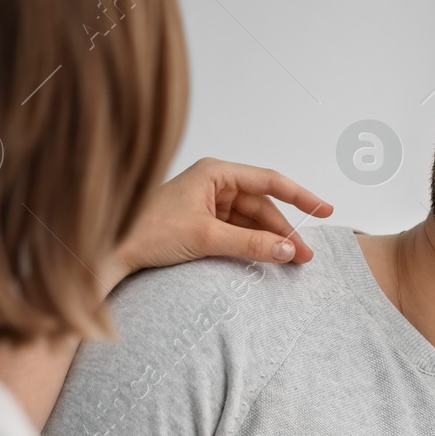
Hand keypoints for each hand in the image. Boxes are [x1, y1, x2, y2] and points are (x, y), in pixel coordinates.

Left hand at [100, 157, 333, 291]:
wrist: (109, 250)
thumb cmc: (147, 232)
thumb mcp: (206, 238)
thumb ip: (251, 244)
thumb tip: (289, 250)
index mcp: (215, 173)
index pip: (269, 182)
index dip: (301, 196)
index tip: (325, 210)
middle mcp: (214, 184)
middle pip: (262, 206)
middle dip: (285, 231)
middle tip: (304, 256)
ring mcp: (208, 205)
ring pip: (252, 222)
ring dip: (270, 241)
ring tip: (291, 262)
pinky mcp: (202, 224)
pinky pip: (238, 233)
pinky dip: (253, 246)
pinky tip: (267, 259)